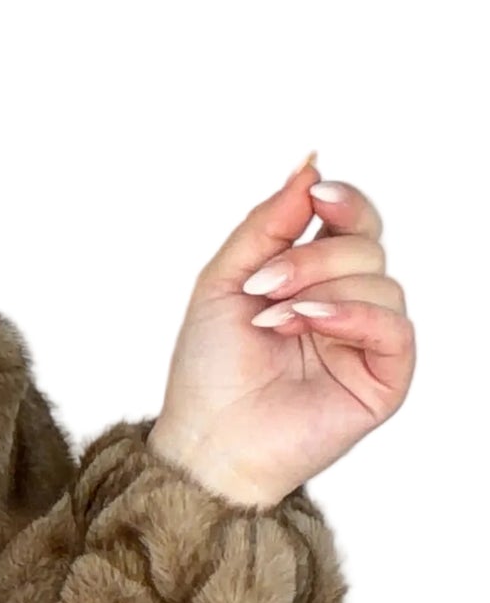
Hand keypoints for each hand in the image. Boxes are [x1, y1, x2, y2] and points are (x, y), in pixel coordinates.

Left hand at [145, 155, 414, 508]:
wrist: (207, 438)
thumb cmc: (209, 369)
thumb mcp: (224, 279)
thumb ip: (268, 223)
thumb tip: (309, 164)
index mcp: (313, 278)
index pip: (353, 221)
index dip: (345, 200)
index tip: (318, 194)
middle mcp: (346, 305)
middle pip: (366, 246)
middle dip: (312, 257)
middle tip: (263, 285)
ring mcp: (367, 341)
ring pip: (381, 282)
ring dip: (320, 291)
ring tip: (273, 321)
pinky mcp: (385, 378)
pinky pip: (395, 327)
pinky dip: (351, 316)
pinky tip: (309, 325)